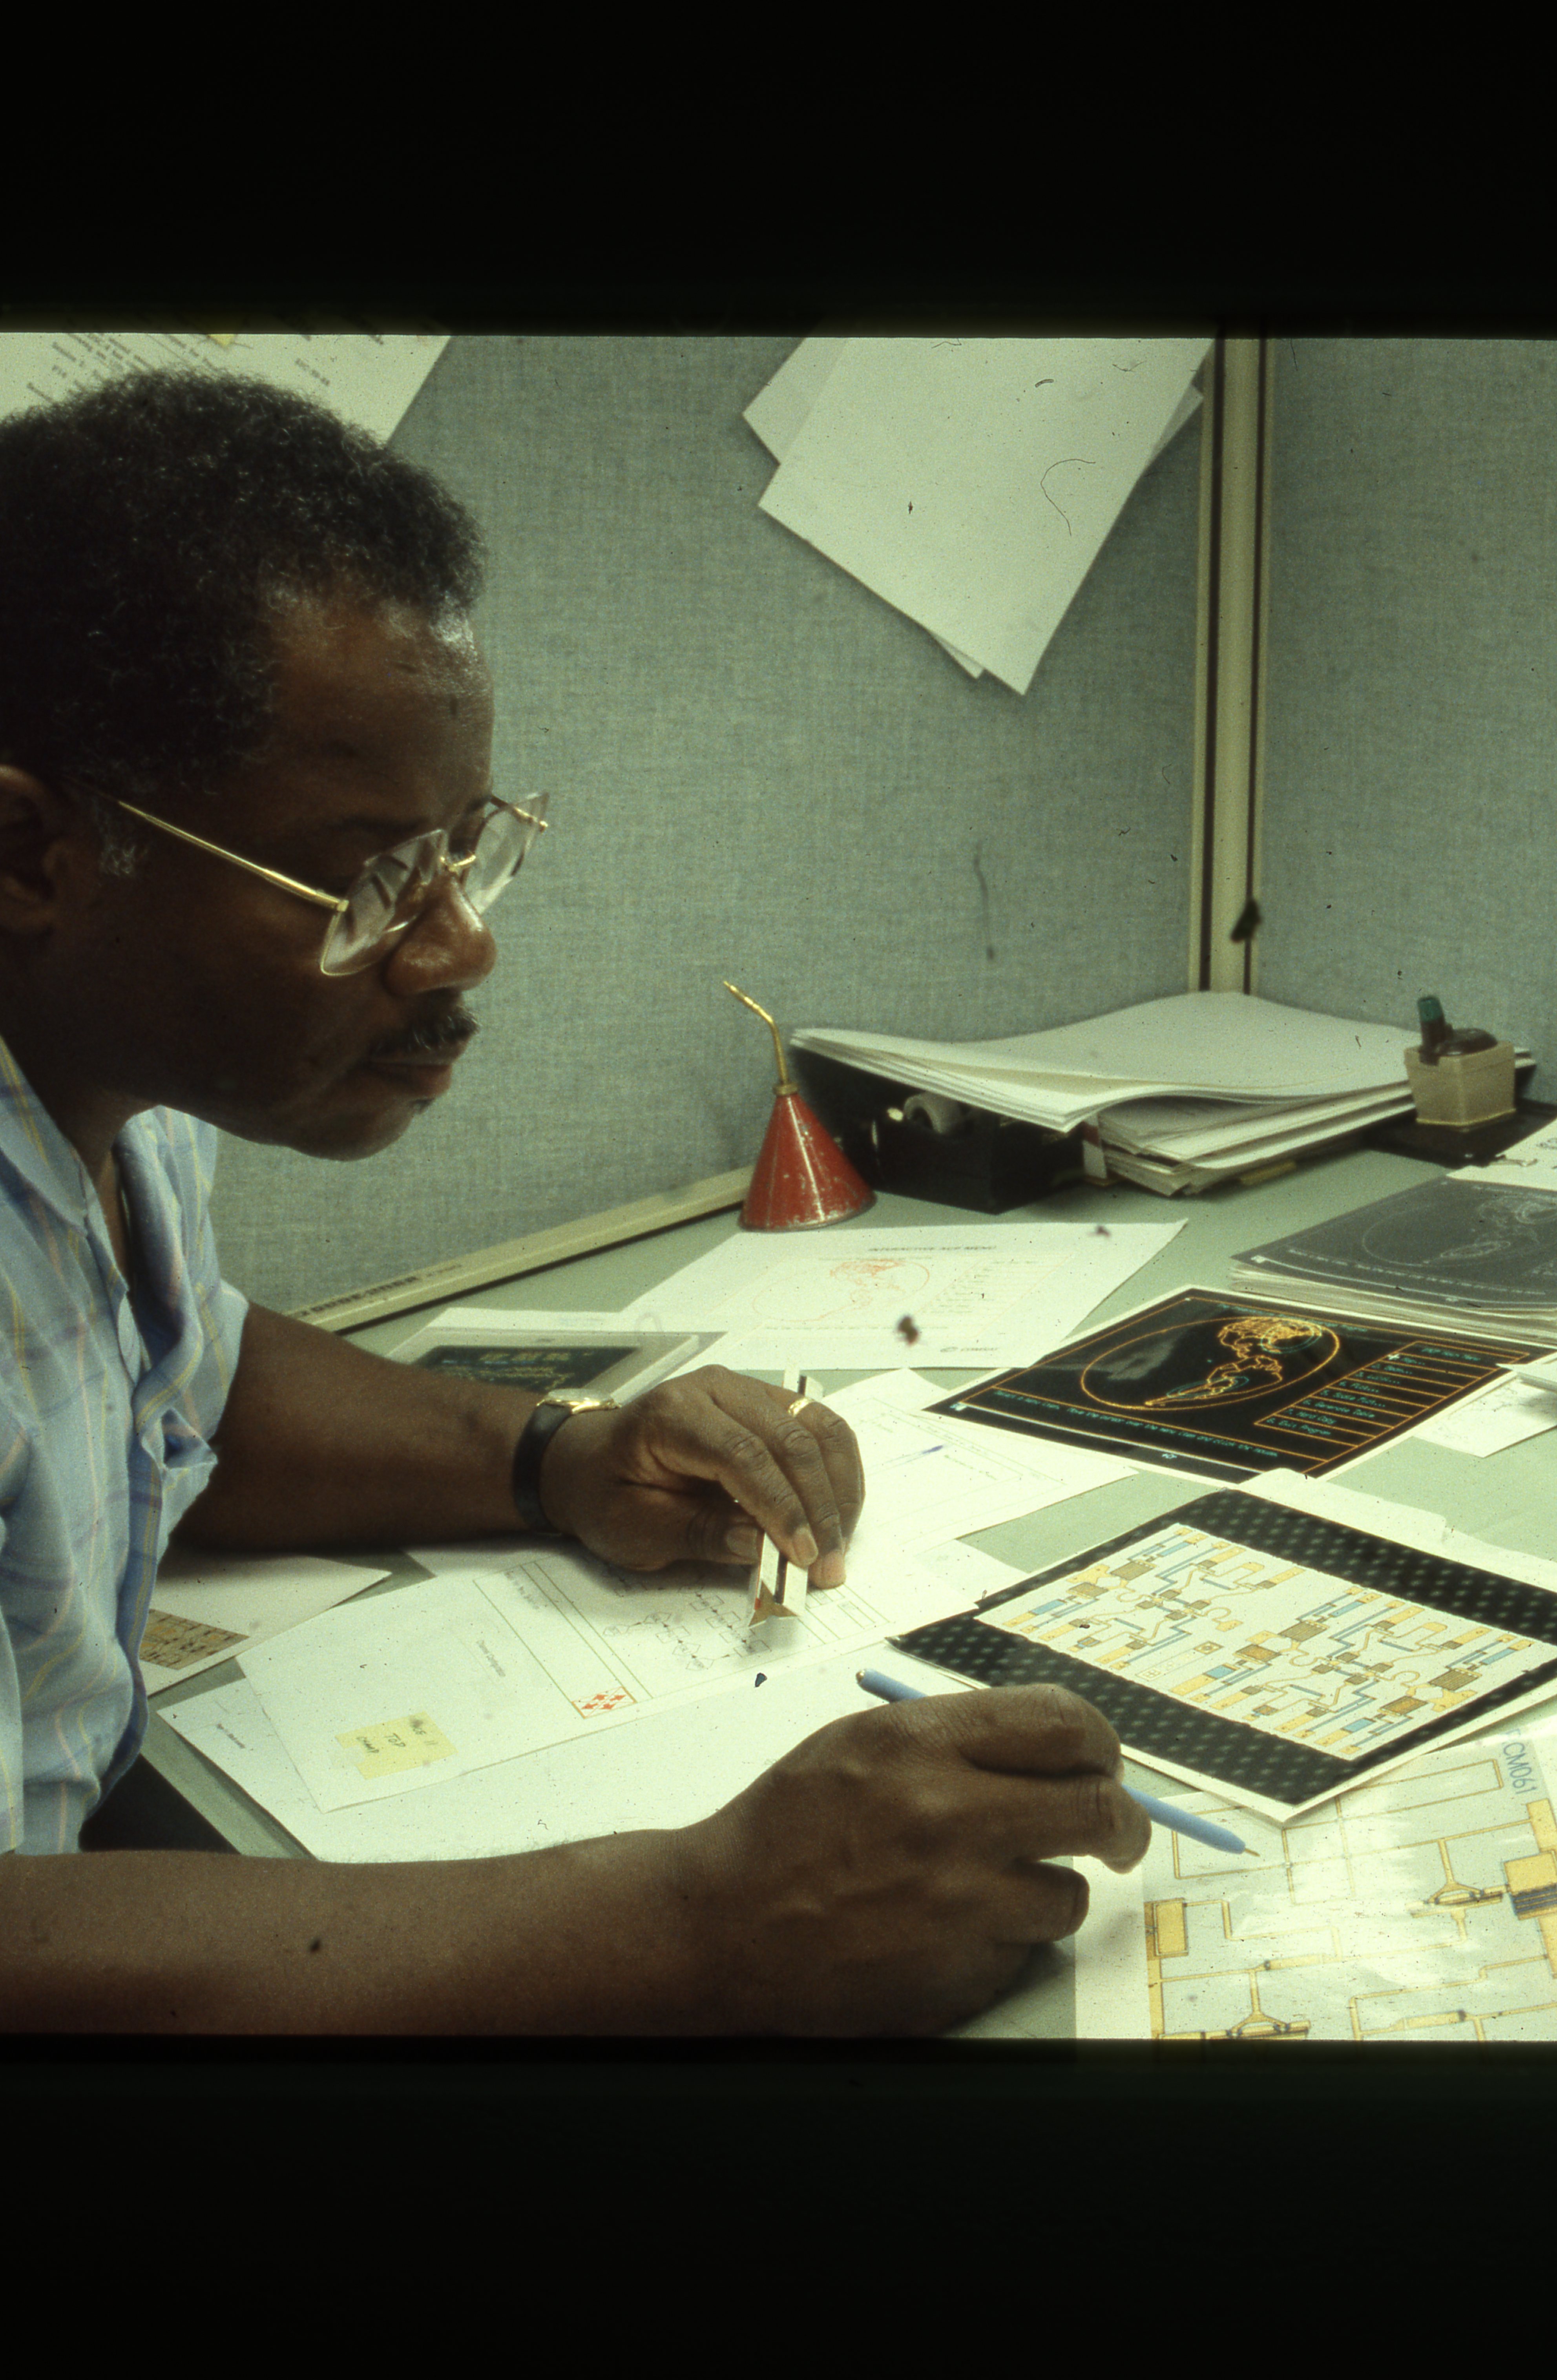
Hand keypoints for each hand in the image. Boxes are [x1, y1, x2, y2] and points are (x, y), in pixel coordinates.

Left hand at [536, 1364, 864, 1580]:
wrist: (594, 1463)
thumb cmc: (607, 1496)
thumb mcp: (635, 1529)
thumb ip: (697, 1534)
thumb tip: (762, 1545)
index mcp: (671, 1414)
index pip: (742, 1454)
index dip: (780, 1507)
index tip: (802, 1557)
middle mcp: (715, 1389)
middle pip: (788, 1440)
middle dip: (817, 1507)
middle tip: (828, 1566)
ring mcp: (748, 1390)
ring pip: (817, 1429)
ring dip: (837, 1491)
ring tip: (838, 1546)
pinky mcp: (769, 1403)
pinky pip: (821, 1429)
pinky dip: (838, 1473)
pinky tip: (838, 1515)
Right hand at [664, 1682, 1151, 2035]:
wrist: (723, 1926)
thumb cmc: (788, 1828)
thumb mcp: (862, 1743)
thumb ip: (958, 1736)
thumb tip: (1059, 1746)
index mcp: (921, 1744)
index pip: (1065, 1725)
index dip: (1100, 1744)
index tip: (1101, 1763)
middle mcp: (949, 1817)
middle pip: (1099, 1809)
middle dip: (1123, 1822)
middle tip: (1118, 1831)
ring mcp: (959, 1905)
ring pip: (1070, 1894)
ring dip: (1050, 1889)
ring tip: (995, 1888)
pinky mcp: (960, 1975)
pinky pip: (1024, 1952)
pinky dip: (1004, 1941)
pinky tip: (950, 1930)